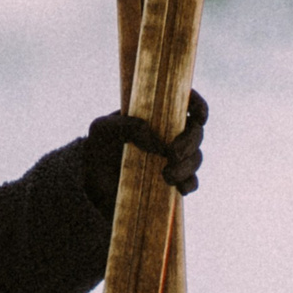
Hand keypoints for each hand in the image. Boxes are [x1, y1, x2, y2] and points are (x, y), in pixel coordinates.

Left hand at [83, 90, 208, 204]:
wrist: (94, 188)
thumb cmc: (97, 152)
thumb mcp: (101, 131)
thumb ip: (123, 126)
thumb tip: (154, 138)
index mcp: (154, 117)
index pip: (183, 103)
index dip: (197, 105)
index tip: (198, 115)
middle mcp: (168, 136)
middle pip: (195, 132)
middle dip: (190, 141)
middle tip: (172, 154)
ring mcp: (172, 160)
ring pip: (196, 157)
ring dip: (187, 165)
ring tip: (167, 175)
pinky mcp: (173, 184)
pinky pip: (192, 182)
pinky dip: (189, 183)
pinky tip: (179, 188)